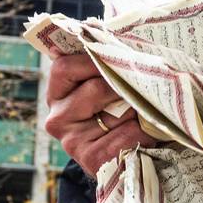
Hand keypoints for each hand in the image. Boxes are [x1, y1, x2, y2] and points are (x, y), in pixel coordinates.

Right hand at [44, 54, 159, 177]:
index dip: (93, 59)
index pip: (65, 68)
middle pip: (95, 88)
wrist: (122, 158)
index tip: (118, 55)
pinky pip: (127, 135)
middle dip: (124, 86)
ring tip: (145, 110)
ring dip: (137, 109)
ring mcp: (71, 142)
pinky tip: (146, 133)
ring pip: (115, 113)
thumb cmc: (116, 113)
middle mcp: (57, 118)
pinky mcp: (91, 160)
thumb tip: (117, 42)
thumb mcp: (105, 89)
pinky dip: (144, 132)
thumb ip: (105, 67)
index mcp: (56, 95)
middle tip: (143, 84)